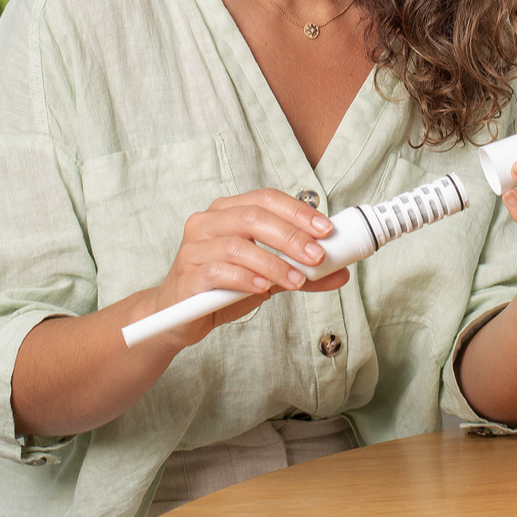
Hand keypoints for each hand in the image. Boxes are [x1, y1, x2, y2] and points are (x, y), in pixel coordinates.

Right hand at [148, 189, 347, 346]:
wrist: (176, 317)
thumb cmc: (223, 288)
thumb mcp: (267, 278)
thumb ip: (300, 272)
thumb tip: (340, 271)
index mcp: (228, 211)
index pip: (266, 199)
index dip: (298, 211)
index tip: (326, 229)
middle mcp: (208, 221)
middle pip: (254, 217)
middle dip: (291, 236)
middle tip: (317, 256)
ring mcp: (195, 247)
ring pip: (238, 245)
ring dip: (274, 263)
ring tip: (297, 280)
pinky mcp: (188, 275)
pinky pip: (219, 271)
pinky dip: (246, 278)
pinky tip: (263, 288)